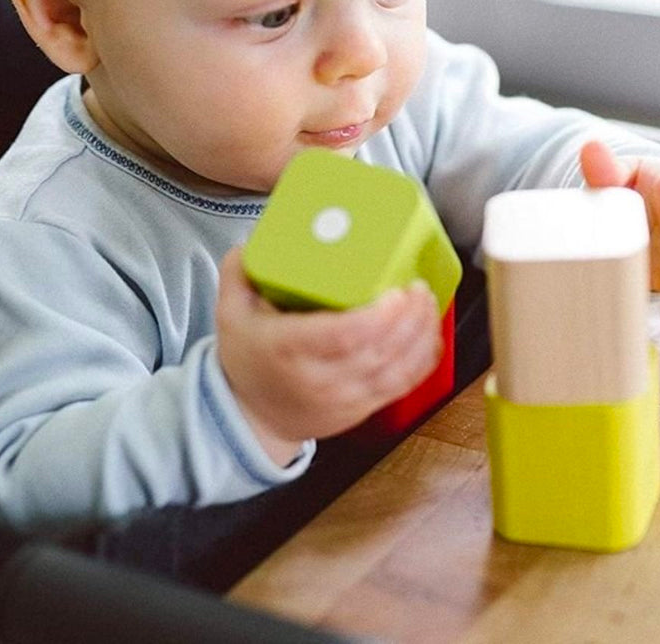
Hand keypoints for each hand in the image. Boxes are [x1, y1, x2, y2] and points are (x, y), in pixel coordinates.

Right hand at [215, 246, 441, 464]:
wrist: (252, 418)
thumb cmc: (247, 362)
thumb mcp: (230, 315)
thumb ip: (239, 274)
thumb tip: (251, 241)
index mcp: (288, 350)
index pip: (340, 337)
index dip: (375, 317)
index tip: (394, 292)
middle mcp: (320, 378)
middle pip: (377, 351)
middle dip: (408, 319)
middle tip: (417, 287)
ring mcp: (344, 397)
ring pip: (396, 370)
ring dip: (420, 335)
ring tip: (427, 302)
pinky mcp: (362, 407)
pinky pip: (402, 385)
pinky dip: (422, 359)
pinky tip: (429, 333)